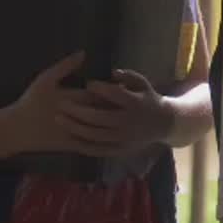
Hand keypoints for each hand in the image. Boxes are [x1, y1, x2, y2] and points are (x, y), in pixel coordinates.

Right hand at [7, 51, 119, 155]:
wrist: (17, 130)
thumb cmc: (31, 102)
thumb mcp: (45, 80)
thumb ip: (65, 66)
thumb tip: (83, 53)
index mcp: (74, 98)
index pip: (104, 93)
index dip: (115, 89)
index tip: (123, 85)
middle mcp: (79, 116)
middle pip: (108, 110)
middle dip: (119, 105)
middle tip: (127, 100)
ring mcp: (78, 133)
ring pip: (105, 127)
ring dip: (115, 121)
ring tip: (123, 113)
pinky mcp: (75, 146)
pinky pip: (96, 142)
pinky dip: (107, 135)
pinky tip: (112, 130)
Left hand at [55, 69, 174, 155]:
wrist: (163, 125)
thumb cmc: (148, 100)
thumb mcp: (143, 84)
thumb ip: (128, 76)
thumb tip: (111, 72)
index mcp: (135, 103)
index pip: (114, 94)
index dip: (98, 88)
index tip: (87, 83)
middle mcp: (128, 122)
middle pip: (98, 116)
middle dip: (77, 110)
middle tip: (61, 103)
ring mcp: (123, 138)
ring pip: (94, 134)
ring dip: (74, 127)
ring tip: (59, 119)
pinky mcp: (119, 150)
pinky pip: (98, 149)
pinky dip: (82, 144)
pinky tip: (70, 136)